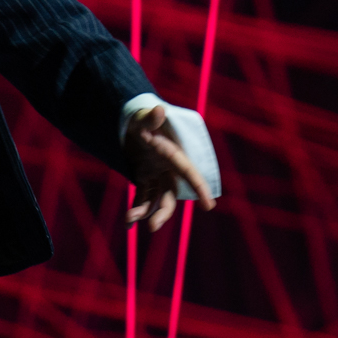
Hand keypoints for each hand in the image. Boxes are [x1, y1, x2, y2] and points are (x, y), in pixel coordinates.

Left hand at [124, 104, 215, 231]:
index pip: (189, 172)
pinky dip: (136, 210)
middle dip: (163, 212)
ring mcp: (156, 175)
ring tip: (128, 220)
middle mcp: (167, 168)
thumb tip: (159, 110)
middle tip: (152, 227)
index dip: (200, 188)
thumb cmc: (140, 118)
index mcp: (172, 154)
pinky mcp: (144, 179)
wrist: (130, 122)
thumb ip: (150, 118)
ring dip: (144, 212)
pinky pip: (142, 198)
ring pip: (155, 200)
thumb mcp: (142, 118)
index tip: (209, 205)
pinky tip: (127, 225)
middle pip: (170, 195)